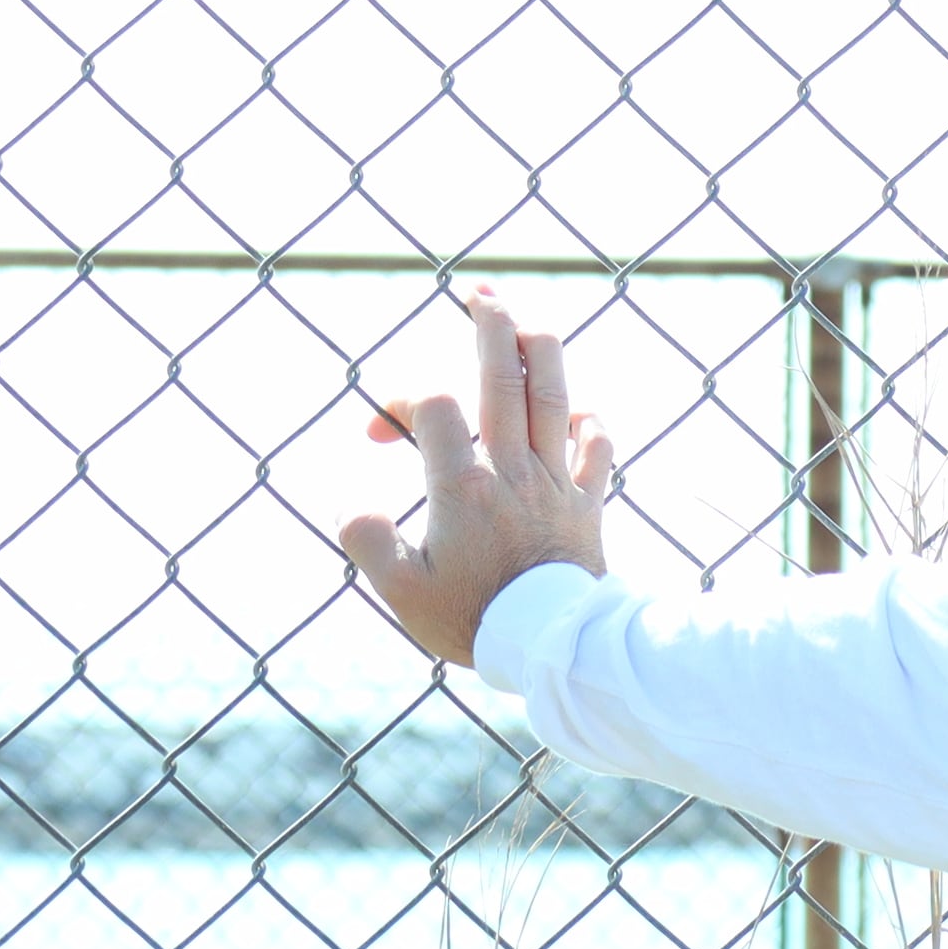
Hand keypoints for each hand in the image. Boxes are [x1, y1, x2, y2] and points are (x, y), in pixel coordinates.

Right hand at [340, 288, 616, 667]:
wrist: (554, 654)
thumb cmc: (473, 621)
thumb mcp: (401, 593)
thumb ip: (367, 543)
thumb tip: (349, 505)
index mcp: (465, 486)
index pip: (435, 406)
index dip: (400, 399)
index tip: (378, 430)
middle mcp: (514, 471)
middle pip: (505, 375)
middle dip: (491, 327)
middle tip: (478, 295)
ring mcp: (556, 482)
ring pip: (555, 395)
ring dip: (541, 349)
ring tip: (526, 318)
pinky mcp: (588, 502)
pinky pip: (598, 445)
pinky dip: (588, 419)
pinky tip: (574, 410)